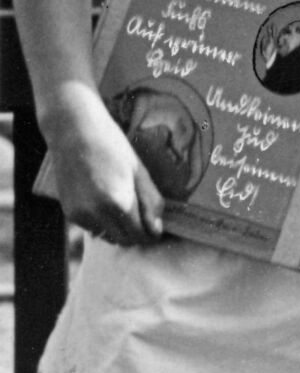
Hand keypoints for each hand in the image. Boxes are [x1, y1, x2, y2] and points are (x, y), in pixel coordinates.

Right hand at [45, 81, 164, 245]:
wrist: (74, 132)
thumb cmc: (113, 147)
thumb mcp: (140, 171)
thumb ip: (151, 202)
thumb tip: (157, 229)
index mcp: (119, 203)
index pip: (140, 235)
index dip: (151, 233)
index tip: (157, 226)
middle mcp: (97, 214)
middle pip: (123, 240)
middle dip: (136, 233)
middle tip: (144, 218)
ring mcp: (80, 215)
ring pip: (107, 236)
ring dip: (118, 229)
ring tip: (125, 207)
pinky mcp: (69, 213)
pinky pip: (92, 228)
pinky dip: (102, 223)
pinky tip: (106, 203)